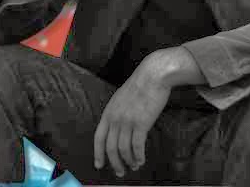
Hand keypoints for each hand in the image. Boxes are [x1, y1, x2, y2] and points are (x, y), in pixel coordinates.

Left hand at [93, 54, 170, 176]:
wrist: (152, 76)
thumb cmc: (139, 86)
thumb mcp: (120, 99)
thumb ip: (117, 113)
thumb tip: (117, 128)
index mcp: (108, 112)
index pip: (98, 137)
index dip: (97, 153)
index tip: (99, 164)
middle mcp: (115, 118)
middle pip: (110, 147)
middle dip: (115, 163)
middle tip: (120, 172)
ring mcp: (127, 121)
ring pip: (123, 149)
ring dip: (129, 161)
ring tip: (134, 166)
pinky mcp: (141, 123)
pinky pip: (137, 146)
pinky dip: (138, 156)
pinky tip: (141, 160)